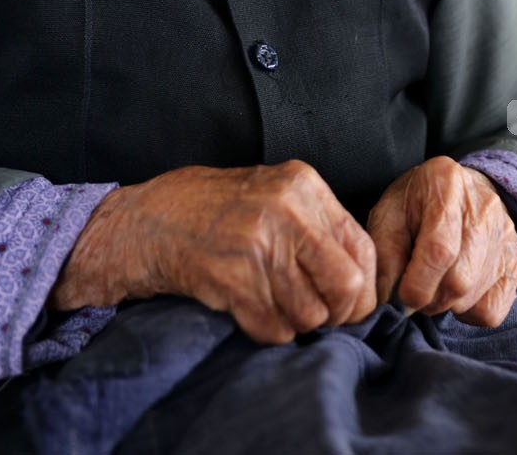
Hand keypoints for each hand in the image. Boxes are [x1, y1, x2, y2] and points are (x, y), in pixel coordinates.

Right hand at [49, 160, 376, 344]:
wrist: (153, 220)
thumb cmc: (221, 210)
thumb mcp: (277, 196)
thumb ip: (319, 227)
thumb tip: (362, 283)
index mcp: (303, 185)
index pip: (362, 249)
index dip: (362, 288)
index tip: (351, 303)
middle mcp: (286, 211)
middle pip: (345, 286)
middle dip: (337, 312)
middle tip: (318, 313)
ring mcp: (259, 245)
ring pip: (310, 314)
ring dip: (295, 321)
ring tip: (271, 300)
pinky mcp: (234, 280)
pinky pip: (275, 330)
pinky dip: (268, 330)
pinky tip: (249, 307)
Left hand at [367, 156, 516, 325]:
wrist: (456, 188)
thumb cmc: (415, 203)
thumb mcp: (388, 214)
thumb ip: (384, 253)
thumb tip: (389, 301)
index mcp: (446, 183)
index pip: (439, 249)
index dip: (417, 284)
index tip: (402, 296)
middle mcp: (484, 206)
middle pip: (460, 279)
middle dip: (430, 298)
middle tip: (416, 290)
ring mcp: (506, 232)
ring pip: (475, 297)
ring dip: (447, 304)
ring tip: (435, 284)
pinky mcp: (516, 258)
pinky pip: (493, 309)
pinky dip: (470, 312)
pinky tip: (458, 291)